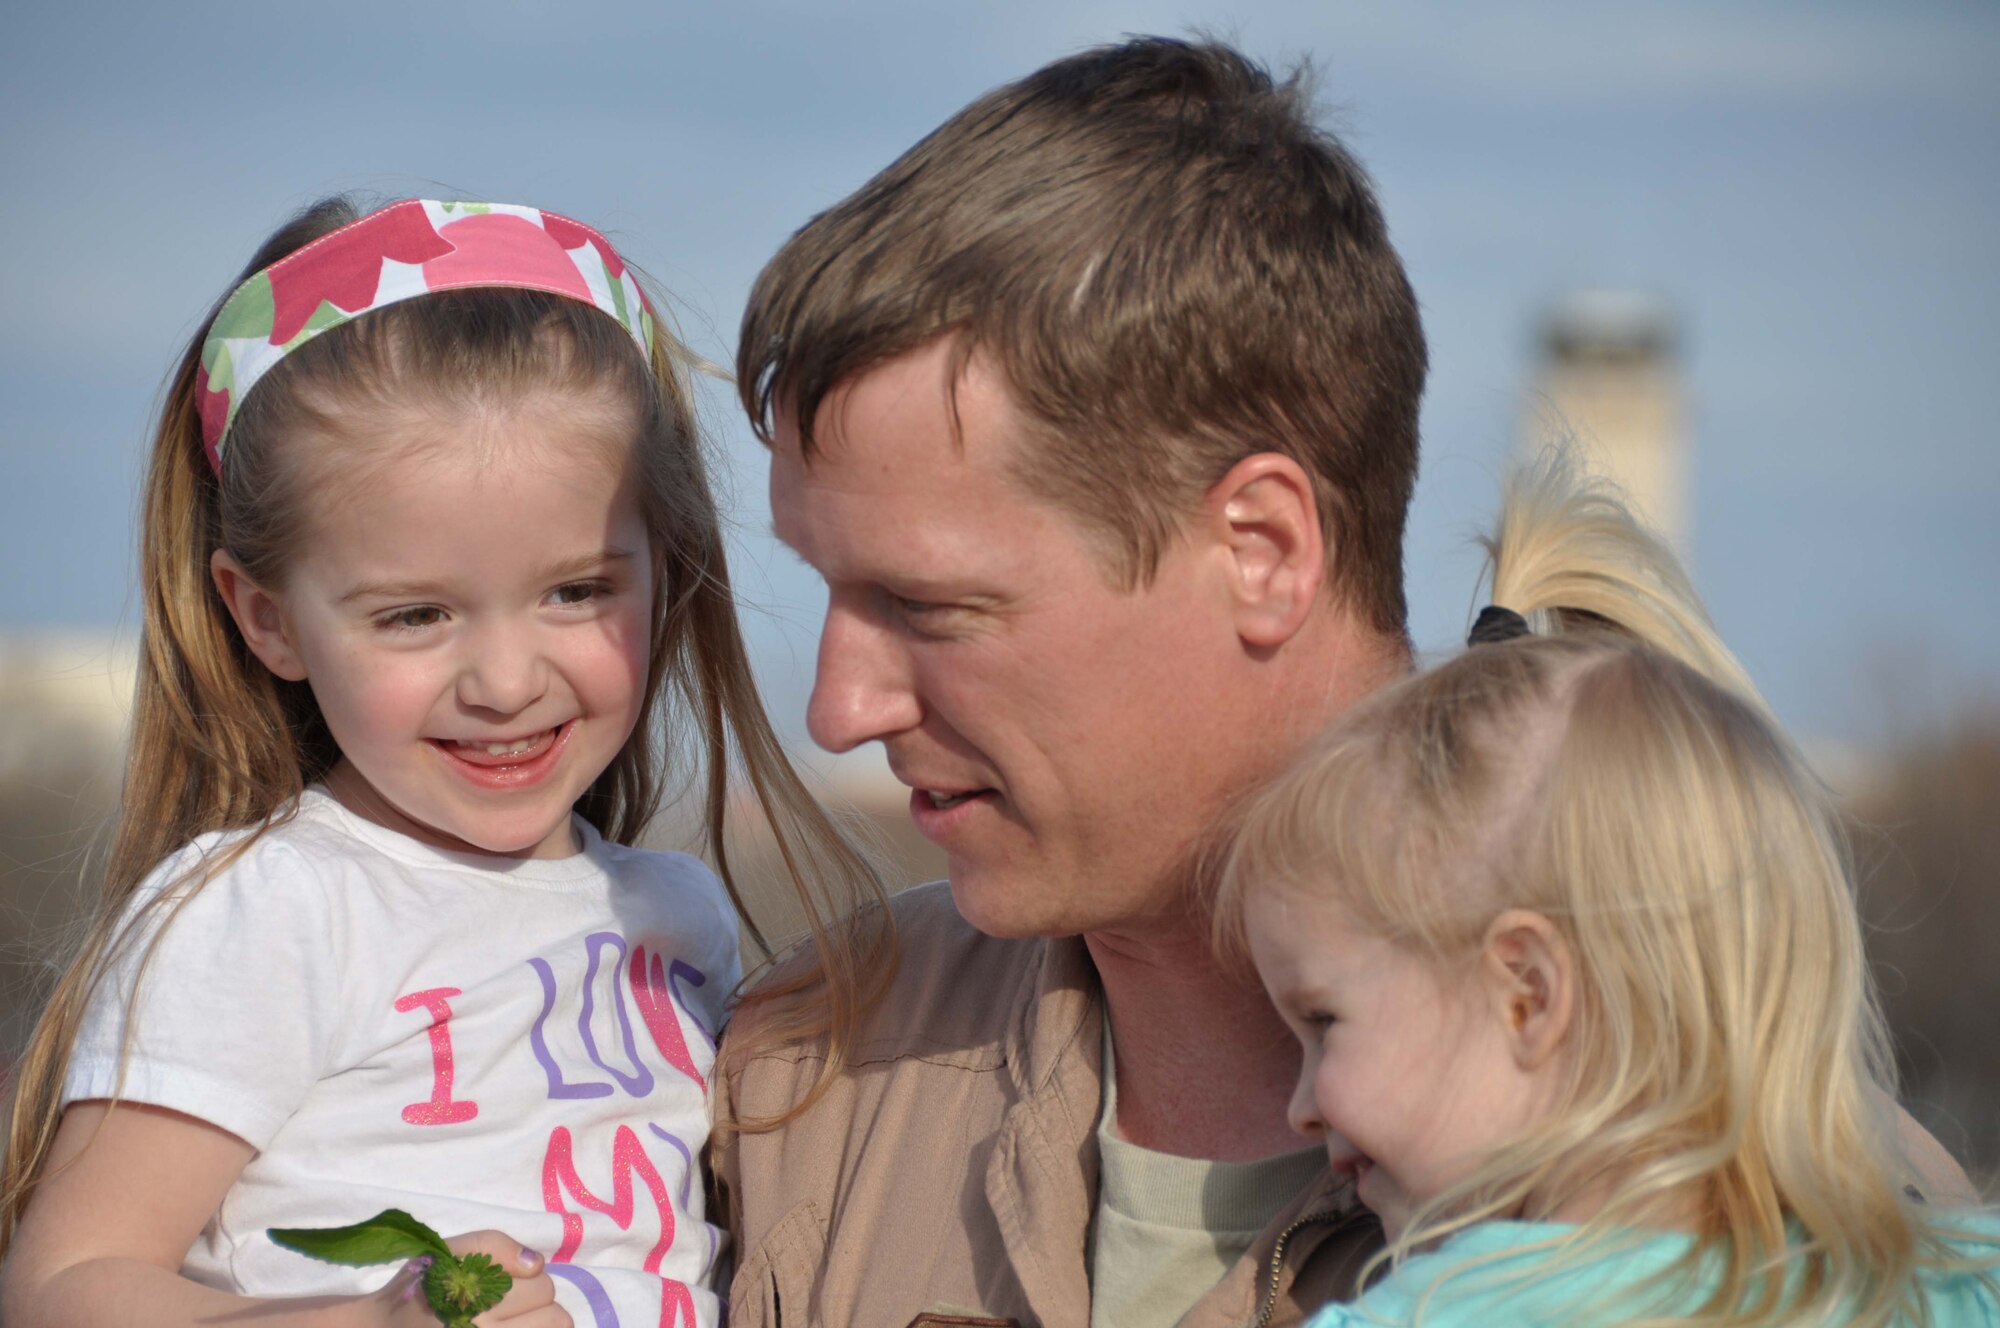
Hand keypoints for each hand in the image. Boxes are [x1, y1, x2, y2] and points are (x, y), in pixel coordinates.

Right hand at [373, 1233, 570, 1327]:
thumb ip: (493, 1245)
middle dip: (538, 1308)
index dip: (528, 1281)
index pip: (543, 1286)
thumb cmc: (420, 1289)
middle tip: (510, 1308)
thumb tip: (536, 1264)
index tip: (505, 1284)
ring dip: (537, 1327)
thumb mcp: (449, 1252)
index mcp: (476, 1302)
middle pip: (554, 1318)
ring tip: (512, 1322)